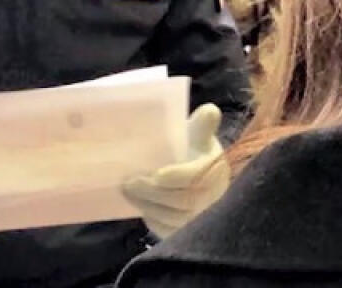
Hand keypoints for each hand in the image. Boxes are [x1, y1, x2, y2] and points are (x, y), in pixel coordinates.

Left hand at [122, 103, 229, 237]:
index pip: (196, 178)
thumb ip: (203, 123)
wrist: (202, 175)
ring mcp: (203, 216)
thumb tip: (209, 111)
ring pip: (174, 219)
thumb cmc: (195, 151)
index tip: (155, 174)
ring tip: (128, 192)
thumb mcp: (199, 134)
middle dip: (152, 193)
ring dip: (148, 206)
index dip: (176, 177)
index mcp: (214, 169)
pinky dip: (153, 220)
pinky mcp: (190, 230)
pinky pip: (170, 231)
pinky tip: (140, 206)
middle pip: (182, 201)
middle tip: (128, 183)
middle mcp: (213, 197)